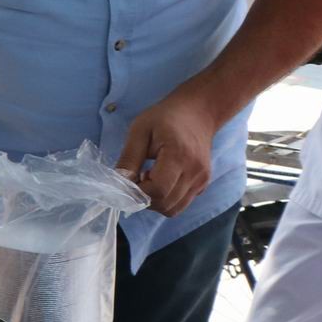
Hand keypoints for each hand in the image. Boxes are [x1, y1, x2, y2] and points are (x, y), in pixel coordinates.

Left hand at [118, 88, 218, 215]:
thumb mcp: (139, 131)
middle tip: (136, 179)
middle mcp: (195, 172)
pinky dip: (166, 199)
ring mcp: (202, 180)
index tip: (127, 180)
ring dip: (155, 201)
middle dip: (144, 198)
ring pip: (174, 209)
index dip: (137, 192)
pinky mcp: (203, 184)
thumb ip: (129, 158)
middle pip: (165, 203)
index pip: (158, 190)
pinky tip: (160, 181)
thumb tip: (118, 183)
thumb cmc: (165, 117)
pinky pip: (181, 203)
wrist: (197, 112)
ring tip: (148, 179)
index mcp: (179, 156)